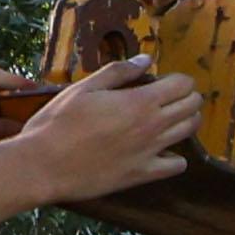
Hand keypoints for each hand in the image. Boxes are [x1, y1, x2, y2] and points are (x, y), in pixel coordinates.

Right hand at [0, 59, 203, 234]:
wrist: (42, 166)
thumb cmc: (57, 123)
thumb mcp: (84, 88)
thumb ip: (119, 72)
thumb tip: (145, 59)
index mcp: (140, 101)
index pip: (183, 84)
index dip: (177, 79)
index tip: (163, 81)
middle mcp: (153, 126)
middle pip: (192, 107)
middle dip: (186, 97)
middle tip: (168, 98)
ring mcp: (150, 152)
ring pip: (189, 132)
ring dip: (185, 122)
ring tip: (168, 119)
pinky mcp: (142, 175)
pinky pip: (177, 166)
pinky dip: (175, 157)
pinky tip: (161, 151)